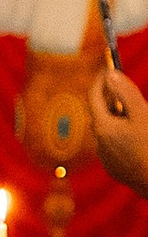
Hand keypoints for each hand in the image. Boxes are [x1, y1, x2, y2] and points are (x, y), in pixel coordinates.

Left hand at [94, 67, 147, 198]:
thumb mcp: (142, 114)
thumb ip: (125, 93)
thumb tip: (110, 74)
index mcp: (103, 127)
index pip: (94, 97)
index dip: (101, 80)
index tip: (109, 68)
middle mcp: (99, 143)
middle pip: (101, 113)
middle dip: (111, 99)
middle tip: (122, 86)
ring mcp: (106, 158)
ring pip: (109, 130)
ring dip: (117, 118)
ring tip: (133, 111)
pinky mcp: (114, 168)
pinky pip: (115, 145)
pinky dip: (123, 134)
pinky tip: (136, 135)